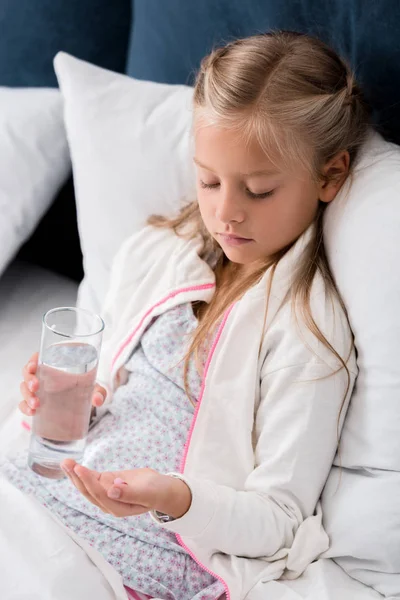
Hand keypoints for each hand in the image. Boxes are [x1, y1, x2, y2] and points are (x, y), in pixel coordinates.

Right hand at [19, 352, 106, 416]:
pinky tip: (32, 412)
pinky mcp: (38, 402)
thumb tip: (98, 400)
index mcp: (55, 364)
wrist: (86, 402)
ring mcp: (39, 389)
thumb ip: (99, 392)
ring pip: (25, 388)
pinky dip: (25, 408)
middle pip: (28, 373)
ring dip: (26, 396)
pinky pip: (25, 403)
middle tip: (35, 387)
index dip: (32, 360)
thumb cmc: (88, 388)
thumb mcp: (95, 388)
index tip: (33, 366)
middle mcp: (44, 375)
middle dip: (28, 380)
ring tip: (36, 404)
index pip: (38, 357)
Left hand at [61, 459, 191, 518]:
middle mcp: (108, 503)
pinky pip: (92, 478)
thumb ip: (130, 493)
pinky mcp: (106, 484)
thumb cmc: (156, 491)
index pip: (100, 495)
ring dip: (75, 474)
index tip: (80, 468)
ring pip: (87, 485)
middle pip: (88, 492)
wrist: (161, 489)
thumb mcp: (147, 491)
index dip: (89, 482)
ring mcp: (106, 494)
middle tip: (66, 463)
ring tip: (65, 462)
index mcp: (118, 508)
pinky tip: (72, 465)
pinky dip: (82, 472)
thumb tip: (112, 491)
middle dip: (76, 477)